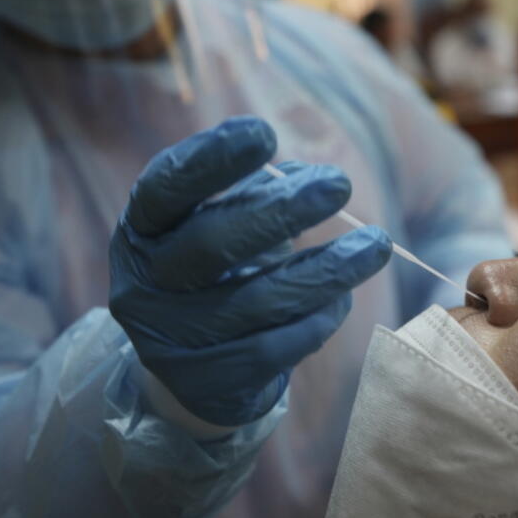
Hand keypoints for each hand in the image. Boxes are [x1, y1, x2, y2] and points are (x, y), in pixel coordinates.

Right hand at [109, 116, 392, 425]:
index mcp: (141, 231)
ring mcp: (170, 341)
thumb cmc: (219, 275)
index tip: (264, 133)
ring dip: (326, 269)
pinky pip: (275, 347)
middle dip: (281, 211)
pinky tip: (343, 297)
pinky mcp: (206, 385)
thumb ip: (255, 196)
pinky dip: (318, 318)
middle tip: (340, 184)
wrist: (195, 375)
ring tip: (376, 244)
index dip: (210, 159)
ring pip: (257, 300)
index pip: (166, 188)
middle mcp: (142, 286)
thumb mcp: (222, 226)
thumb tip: (307, 176)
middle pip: (212, 243)